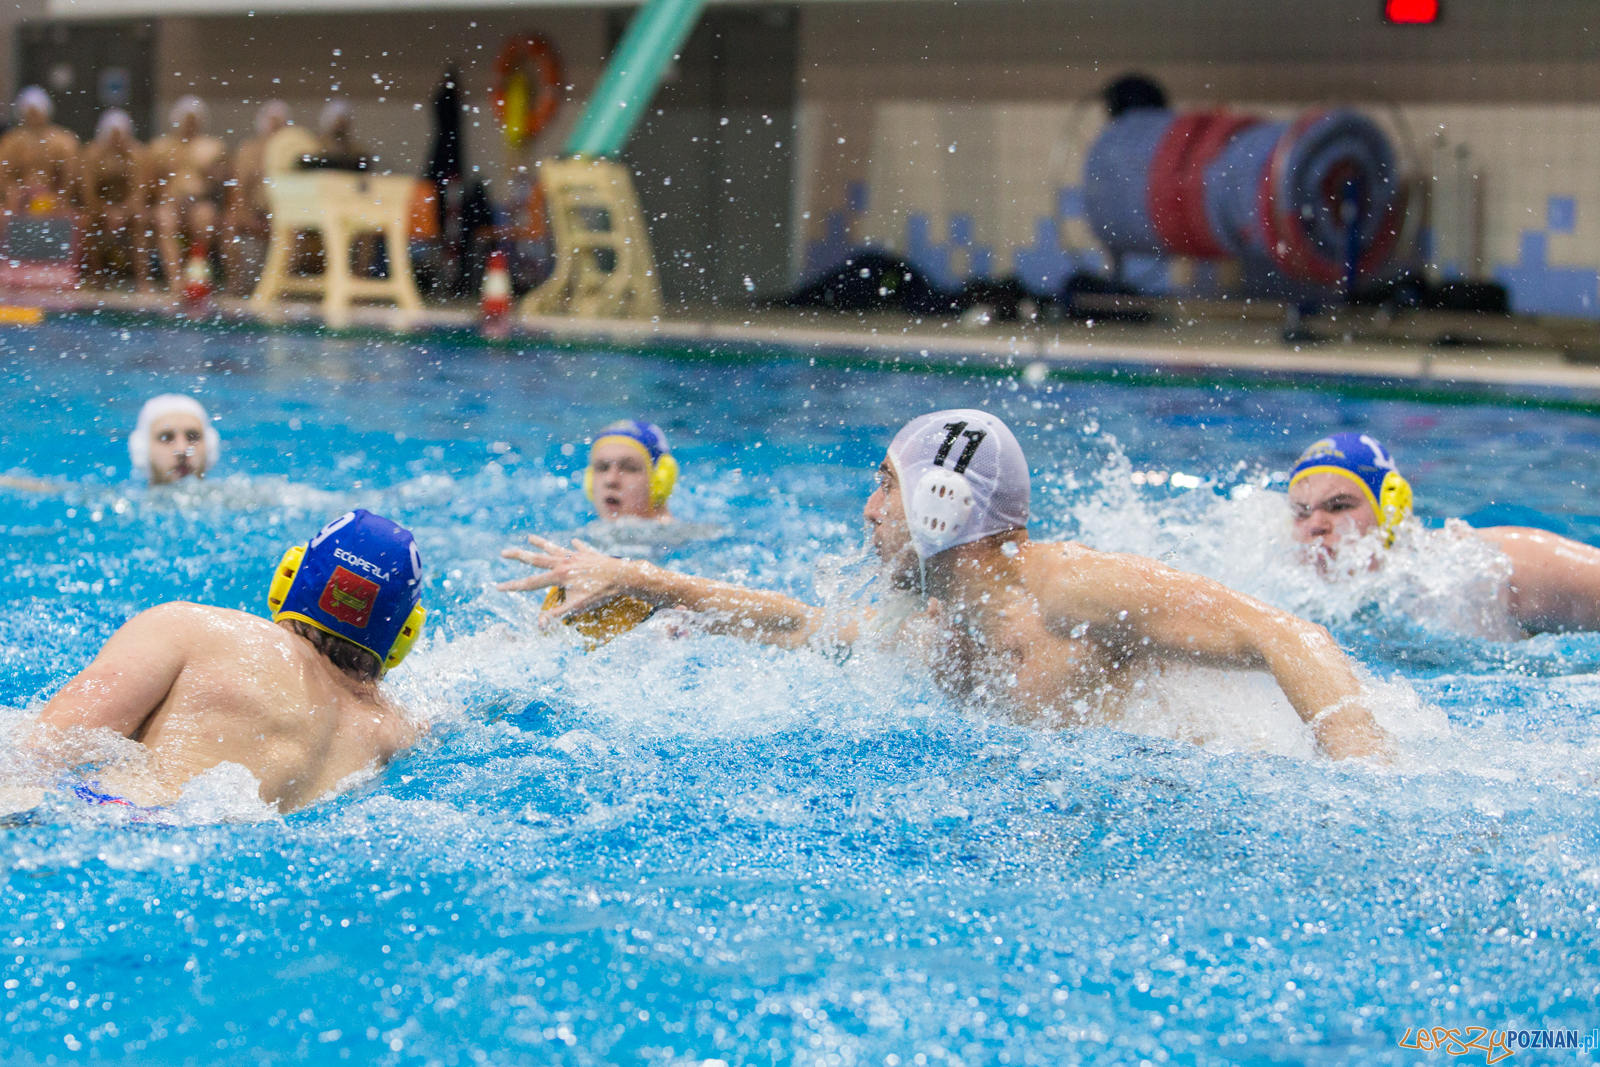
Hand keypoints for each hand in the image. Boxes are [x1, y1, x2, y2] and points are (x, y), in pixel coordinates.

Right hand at [498, 534, 642, 622]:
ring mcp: (576, 556)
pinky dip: (576, 546)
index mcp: (559, 576)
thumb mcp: (577, 607)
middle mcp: (564, 562)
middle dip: (518, 556)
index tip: (497, 587)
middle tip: (503, 552)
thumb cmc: (601, 594)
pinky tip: (574, 543)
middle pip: (536, 559)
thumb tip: (538, 625)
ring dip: (541, 543)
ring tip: (530, 537)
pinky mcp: (589, 554)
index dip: (513, 586)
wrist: (623, 576)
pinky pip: (579, 549)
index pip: (530, 583)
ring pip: (554, 548)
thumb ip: (556, 615)